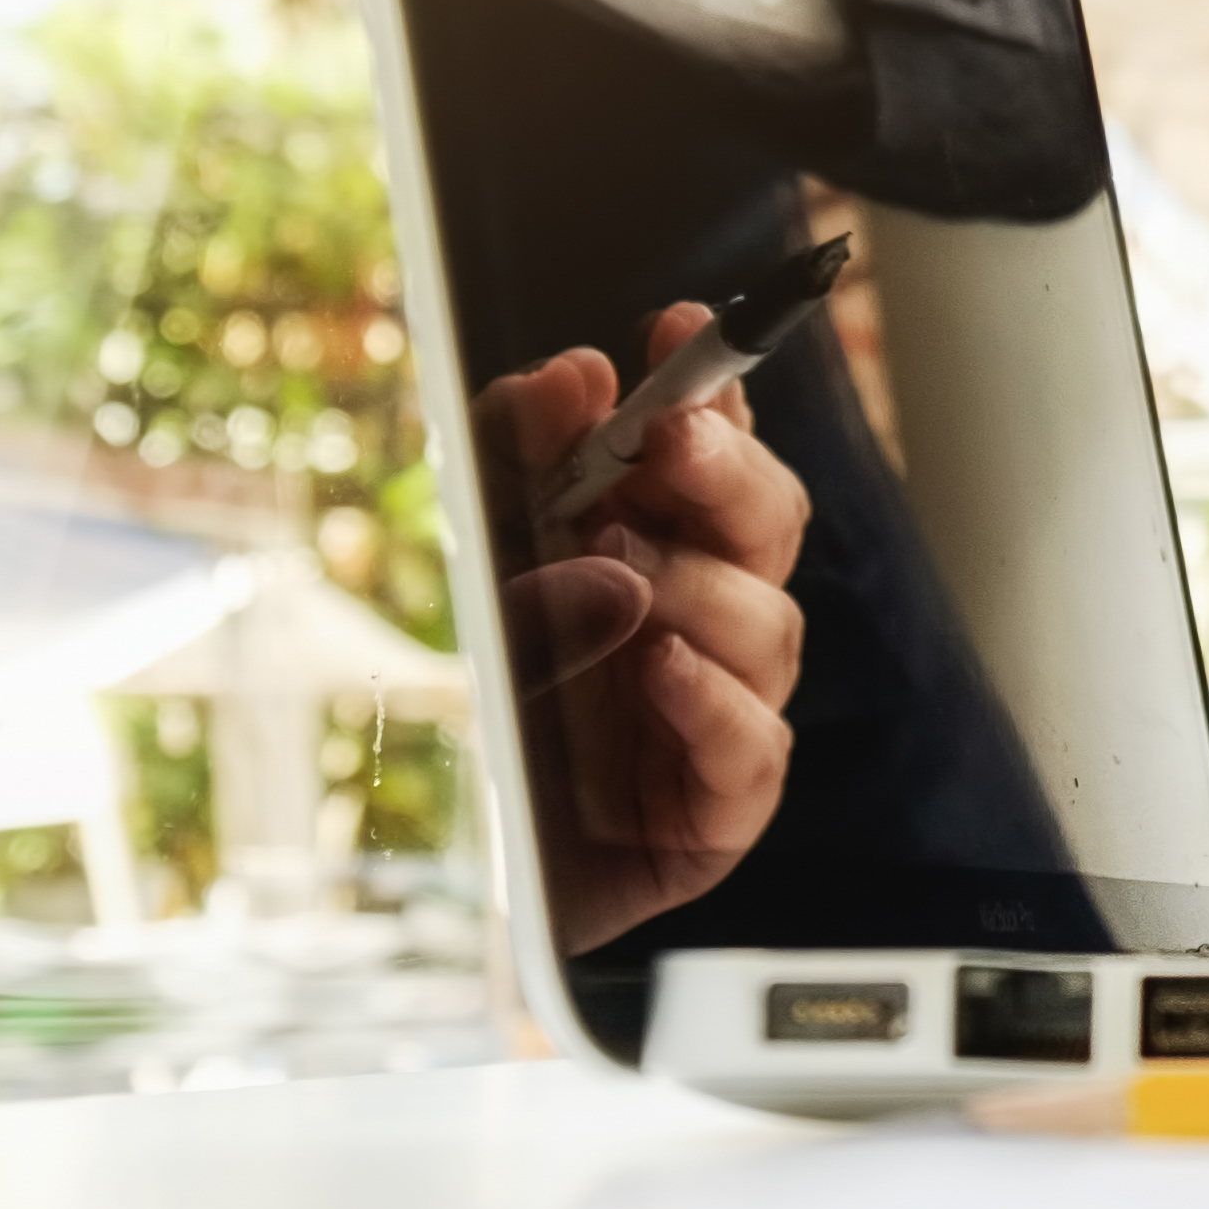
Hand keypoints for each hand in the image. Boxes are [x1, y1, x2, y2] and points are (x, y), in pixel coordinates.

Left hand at [471, 305, 809, 951]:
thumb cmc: (472, 716)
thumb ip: (508, 465)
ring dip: (700, 590)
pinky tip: (660, 670)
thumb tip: (574, 381)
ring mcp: (720, 711)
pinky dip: (713, 702)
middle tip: (671, 442)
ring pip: (773, 626)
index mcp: (654, 550)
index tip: (681, 329)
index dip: (712, 384)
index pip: (713, 451)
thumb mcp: (464, 563)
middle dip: (729, 473)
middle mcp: (700, 620)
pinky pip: (755, 747)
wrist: (434, 879)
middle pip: (772, 523)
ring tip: (625, 583)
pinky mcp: (717, 810)